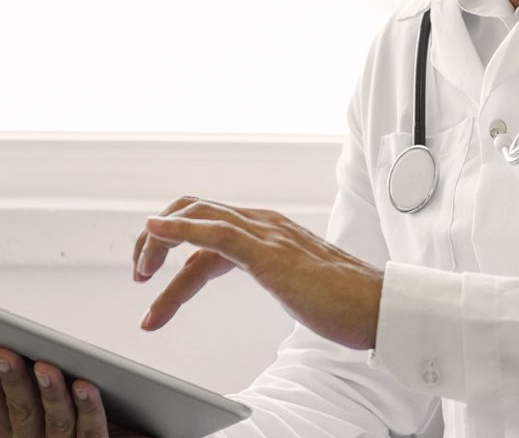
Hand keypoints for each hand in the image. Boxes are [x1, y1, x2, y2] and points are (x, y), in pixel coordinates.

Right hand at [0, 343, 148, 437]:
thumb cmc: (73, 424)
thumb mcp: (37, 402)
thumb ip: (10, 381)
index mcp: (18, 432)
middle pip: (22, 412)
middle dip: (12, 381)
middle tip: (4, 352)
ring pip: (56, 421)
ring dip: (49, 393)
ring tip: (44, 366)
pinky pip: (91, 432)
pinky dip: (88, 409)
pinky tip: (85, 387)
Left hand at [132, 195, 383, 349]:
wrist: (379, 308)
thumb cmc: (343, 301)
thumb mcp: (293, 285)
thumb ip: (272, 272)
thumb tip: (267, 278)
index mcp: (269, 230)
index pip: (207, 225)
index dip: (172, 245)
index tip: (152, 278)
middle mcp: (264, 224)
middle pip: (193, 209)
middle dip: (157, 238)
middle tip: (139, 273)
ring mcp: (267, 234)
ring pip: (197, 218)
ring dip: (158, 242)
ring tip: (139, 274)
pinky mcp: (269, 253)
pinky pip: (215, 232)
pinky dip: (180, 228)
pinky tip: (156, 231)